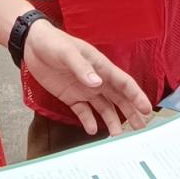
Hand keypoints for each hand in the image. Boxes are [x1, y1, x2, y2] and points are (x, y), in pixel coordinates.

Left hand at [21, 21, 153, 134]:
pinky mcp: (71, 96)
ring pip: (104, 107)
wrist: (32, 45)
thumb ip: (82, 68)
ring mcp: (84, 89)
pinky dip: (89, 121)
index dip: (137, 96)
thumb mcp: (67, 53)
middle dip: (131, 112)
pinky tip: (93, 130)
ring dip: (112, 120)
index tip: (147, 109)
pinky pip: (84, 111)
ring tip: (118, 135)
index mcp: (101, 66)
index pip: (124, 83)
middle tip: (141, 128)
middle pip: (119, 98)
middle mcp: (97, 79)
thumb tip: (97, 84)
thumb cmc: (53, 43)